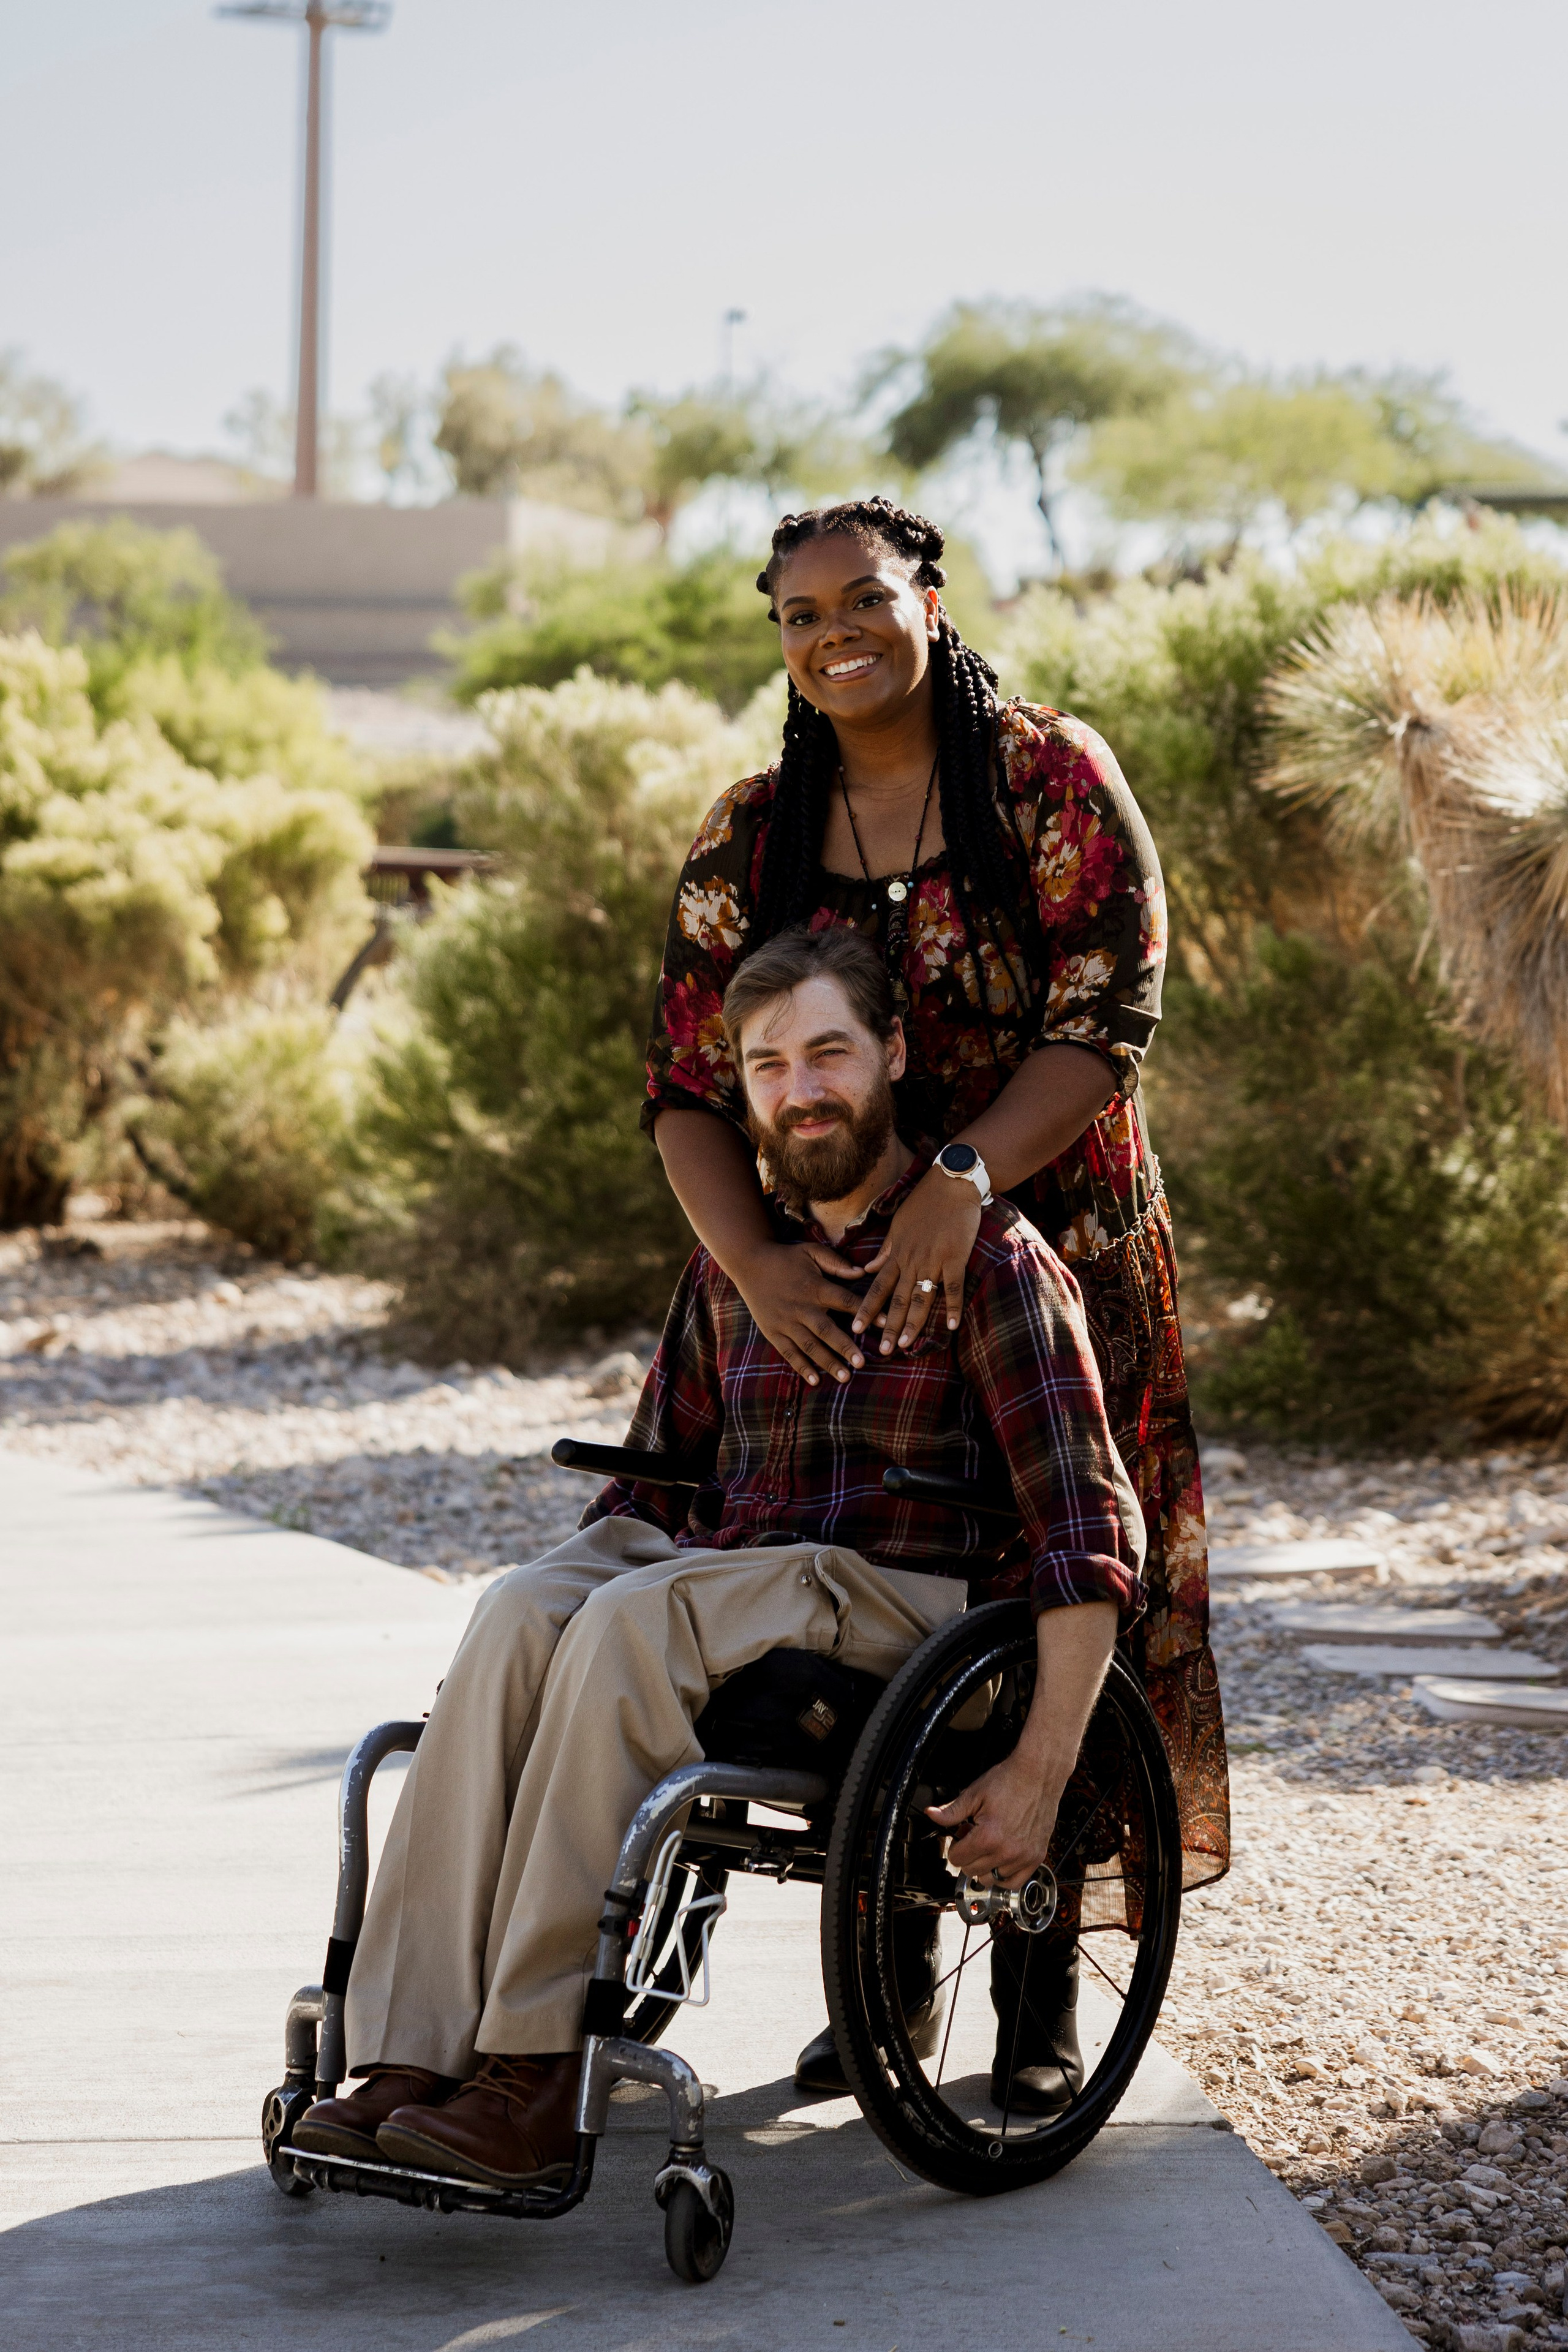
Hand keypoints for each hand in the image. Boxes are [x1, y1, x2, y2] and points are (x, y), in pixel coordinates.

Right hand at [731, 1240, 868, 1386]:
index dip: (865, 1312)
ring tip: (845, 1377)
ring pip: (809, 1346)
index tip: (884, 1324)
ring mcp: (786, 1321)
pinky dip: (801, 1367)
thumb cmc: (786, 1258)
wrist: (748, 1263)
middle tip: (862, 1363)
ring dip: (828, 1362)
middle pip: (827, 1330)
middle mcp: (801, 1307)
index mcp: (815, 1287)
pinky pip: (789, 1352)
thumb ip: (836, 1263)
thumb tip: (862, 1273)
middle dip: (845, 1347)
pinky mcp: (773, 1331)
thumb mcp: (811, 1252)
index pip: (845, 1301)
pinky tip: (814, 1380)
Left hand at [853, 1166, 981, 1353]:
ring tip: (905, 1345)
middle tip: (881, 1350)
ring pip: (920, 1298)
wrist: (950, 1183)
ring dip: (913, 1323)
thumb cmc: (925, 1202)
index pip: (877, 1287)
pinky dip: (952, 1306)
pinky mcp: (955, 1257)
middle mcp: (912, 1260)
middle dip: (888, 1326)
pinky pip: (953, 1286)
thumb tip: (866, 1269)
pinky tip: (949, 1325)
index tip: (856, 1328)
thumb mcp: (898, 1224)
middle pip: (897, 1299)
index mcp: (898, 1253)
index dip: (867, 1308)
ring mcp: (934, 1260)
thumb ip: (885, 1250)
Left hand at [926, 1750, 1063, 1890]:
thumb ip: (951, 1811)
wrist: (1038, 1774)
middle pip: (972, 1871)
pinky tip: (1001, 1861)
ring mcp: (1023, 1856)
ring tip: (989, 1846)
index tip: (961, 1837)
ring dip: (985, 1866)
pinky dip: (1004, 1876)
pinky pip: (1015, 1883)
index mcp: (988, 1836)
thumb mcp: (974, 1794)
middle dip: (968, 1855)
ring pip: (991, 1879)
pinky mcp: (1036, 1857)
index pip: (957, 1859)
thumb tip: (931, 1815)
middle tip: (974, 1838)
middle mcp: (1006, 1851)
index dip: (955, 1847)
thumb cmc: (1008, 1781)